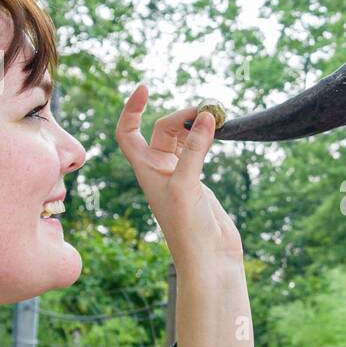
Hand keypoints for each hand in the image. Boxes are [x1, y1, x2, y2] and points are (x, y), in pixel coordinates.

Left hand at [115, 83, 243, 279]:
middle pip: (163, 130)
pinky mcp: (198, 181)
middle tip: (208, 111)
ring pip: (182, 138)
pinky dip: (206, 136)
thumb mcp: (187, 185)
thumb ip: (195, 149)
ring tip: (216, 115)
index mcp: (145, 171)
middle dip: (182, 115)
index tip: (145, 87)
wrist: (209, 258)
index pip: (127, 132)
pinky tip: (218, 131)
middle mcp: (159, 170)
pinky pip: (198, 150)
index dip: (131, 109)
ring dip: (195, 123)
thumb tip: (207, 115)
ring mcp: (179, 175)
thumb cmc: (188, 229)